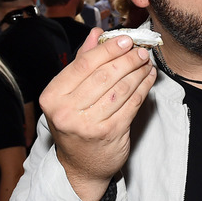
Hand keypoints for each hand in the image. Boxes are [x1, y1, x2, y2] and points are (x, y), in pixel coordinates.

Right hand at [39, 29, 155, 200]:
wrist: (81, 166)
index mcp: (53, 97)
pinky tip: (148, 78)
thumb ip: (82, 63)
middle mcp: (67, 111)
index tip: (125, 40)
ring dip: (138, 72)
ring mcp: (89, 124)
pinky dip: (143, 87)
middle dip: (127, 59)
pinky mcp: (110, 133)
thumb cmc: (75, 124)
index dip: (107, 50)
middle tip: (140, 50)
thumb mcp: (69, 94)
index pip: (83, 65)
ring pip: (120, 89)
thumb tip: (96, 34)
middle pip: (104, 76)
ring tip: (146, 62)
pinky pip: (132, 103)